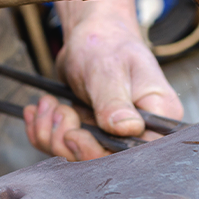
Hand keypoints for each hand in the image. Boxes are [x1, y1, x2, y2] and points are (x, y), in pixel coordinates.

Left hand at [24, 0, 182, 160]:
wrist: (91, 35)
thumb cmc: (106, 44)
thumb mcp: (107, 70)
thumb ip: (115, 102)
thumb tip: (127, 128)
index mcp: (159, 118)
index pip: (134, 156)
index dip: (99, 153)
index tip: (74, 133)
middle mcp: (141, 133)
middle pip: (103, 162)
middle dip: (69, 141)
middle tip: (61, 111)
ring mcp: (114, 136)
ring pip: (77, 157)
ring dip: (53, 133)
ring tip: (49, 104)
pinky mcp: (92, 134)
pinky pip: (63, 148)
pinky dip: (45, 131)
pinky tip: (39, 111)